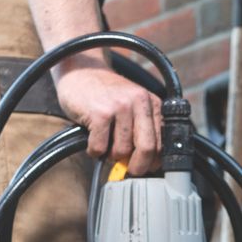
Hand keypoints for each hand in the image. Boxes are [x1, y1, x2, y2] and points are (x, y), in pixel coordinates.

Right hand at [54, 56, 162, 173]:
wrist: (80, 70)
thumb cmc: (106, 96)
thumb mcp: (133, 106)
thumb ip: (144, 129)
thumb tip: (149, 165)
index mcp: (152, 103)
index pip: (162, 143)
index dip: (153, 162)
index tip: (144, 167)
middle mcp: (139, 101)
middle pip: (147, 149)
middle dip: (137, 166)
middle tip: (128, 170)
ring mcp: (120, 106)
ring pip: (122, 151)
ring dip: (111, 156)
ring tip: (105, 145)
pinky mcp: (100, 113)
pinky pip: (100, 148)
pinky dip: (94, 152)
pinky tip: (91, 140)